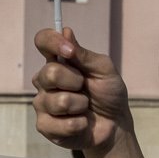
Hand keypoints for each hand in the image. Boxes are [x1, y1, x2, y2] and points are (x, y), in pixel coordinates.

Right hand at [30, 28, 130, 157]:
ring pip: (57, 101)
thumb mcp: (104, 70)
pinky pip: (58, 123)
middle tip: (84, 87)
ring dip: (80, 105)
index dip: (52, 42)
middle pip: (49, 73)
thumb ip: (84, 54)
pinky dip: (77, 124)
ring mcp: (42, 103)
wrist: (115, 125)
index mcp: (58, 61)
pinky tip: (81, 123)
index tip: (69, 51)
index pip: (42, 41)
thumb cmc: (108, 94)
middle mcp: (45, 80)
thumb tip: (66, 32)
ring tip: (85, 108)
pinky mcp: (44, 126)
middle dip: (75, 81)